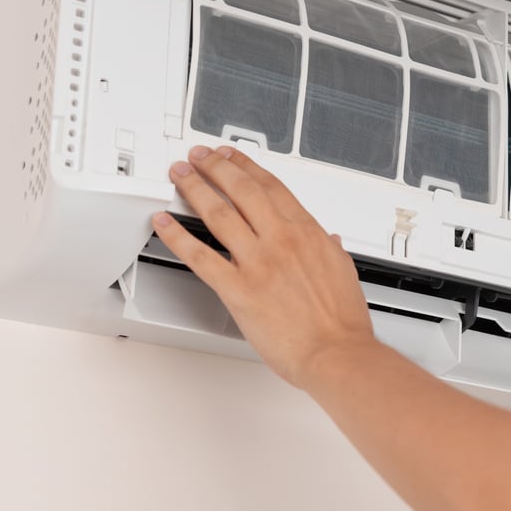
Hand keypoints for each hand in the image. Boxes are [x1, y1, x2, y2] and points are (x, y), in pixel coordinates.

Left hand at [152, 145, 377, 387]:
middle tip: (199, 158)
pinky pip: (200, 256)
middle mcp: (282, 240)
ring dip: (195, 189)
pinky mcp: (238, 289)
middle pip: (242, 190)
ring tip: (180, 176)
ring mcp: (258, 263)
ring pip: (219, 213)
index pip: (272, 187)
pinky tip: (165, 222)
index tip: (232, 157)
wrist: (336, 353)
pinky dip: (177, 235)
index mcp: (309, 233)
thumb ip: (332, 250)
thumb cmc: (342, 322)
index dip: (247, 167)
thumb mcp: (344, 273)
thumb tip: (330, 240)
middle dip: (216, 168)